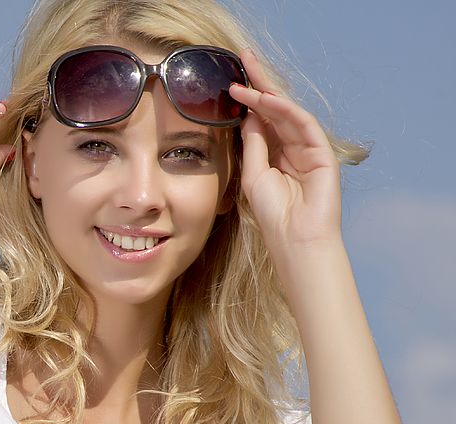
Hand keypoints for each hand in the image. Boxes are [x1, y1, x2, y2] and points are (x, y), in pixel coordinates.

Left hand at [228, 49, 342, 257]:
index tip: (229, 82)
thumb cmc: (273, 214)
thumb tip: (248, 115)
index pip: (261, 118)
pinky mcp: (322, 152)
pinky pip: (303, 124)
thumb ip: (253, 144)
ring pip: (288, 112)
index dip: (247, 98)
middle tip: (243, 57)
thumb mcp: (254, 175)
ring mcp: (309, 148)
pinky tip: (268, 100)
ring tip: (244, 79)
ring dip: (266, 94)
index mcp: (275, 153)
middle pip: (275, 108)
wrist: (295, 239)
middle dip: (259, 82)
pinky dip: (286, 110)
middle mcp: (292, 147)